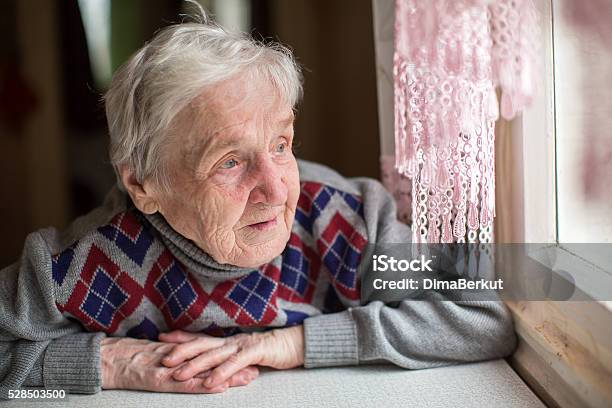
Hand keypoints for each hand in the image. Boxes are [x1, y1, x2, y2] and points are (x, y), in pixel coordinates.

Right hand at [100, 337, 258, 392]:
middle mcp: (178, 358)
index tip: (247, 359)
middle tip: (256, 368)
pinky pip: (183, 383)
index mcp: (177, 353)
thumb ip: (172, 357)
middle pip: (211, 362)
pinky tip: (217, 386)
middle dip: (234, 366)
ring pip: (203, 371)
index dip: (227, 358)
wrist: (105, 358)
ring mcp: (170, 368)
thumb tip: (187, 360)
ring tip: (246, 377)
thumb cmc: (127, 357)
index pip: (207, 355)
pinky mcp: (159, 378)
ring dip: (226, 375)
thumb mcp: (153, 354)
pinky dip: (201, 385)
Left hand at [158, 325, 303, 388]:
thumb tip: (208, 362)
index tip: (160, 338)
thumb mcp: (242, 353)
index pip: (199, 337)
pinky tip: (209, 382)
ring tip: (179, 375)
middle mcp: (230, 341)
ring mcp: (242, 345)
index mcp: (226, 341)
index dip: (180, 337)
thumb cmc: (266, 350)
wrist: (292, 344)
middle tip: (163, 360)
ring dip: (195, 365)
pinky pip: (235, 363)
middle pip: (202, 344)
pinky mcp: (255, 352)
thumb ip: (226, 356)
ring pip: (214, 355)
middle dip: (181, 352)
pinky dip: (221, 373)